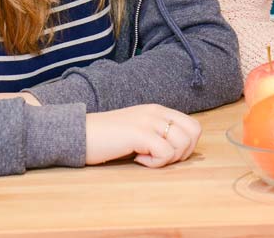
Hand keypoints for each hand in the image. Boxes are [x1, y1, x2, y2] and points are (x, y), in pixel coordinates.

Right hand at [85, 105, 201, 166]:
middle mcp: (156, 112)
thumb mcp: (138, 130)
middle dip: (181, 153)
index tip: (164, 154)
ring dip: (167, 158)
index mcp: (158, 110)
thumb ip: (157, 134)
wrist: (80, 134)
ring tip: (145, 158)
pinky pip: (165, 152)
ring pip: (182, 143)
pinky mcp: (139, 134)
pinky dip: (154, 163)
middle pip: (193, 134)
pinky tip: (137, 159)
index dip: (186, 146)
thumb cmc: (107, 138)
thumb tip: (179, 151)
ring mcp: (148, 121)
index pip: (193, 126)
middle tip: (158, 159)